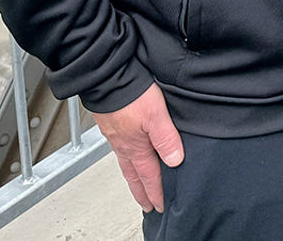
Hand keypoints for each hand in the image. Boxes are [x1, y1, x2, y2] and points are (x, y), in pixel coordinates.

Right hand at [90, 83, 184, 212]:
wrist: (107, 77)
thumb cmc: (130, 94)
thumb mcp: (156, 116)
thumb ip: (166, 139)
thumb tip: (175, 161)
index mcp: (136, 146)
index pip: (149, 175)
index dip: (156, 191)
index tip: (159, 205)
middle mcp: (124, 145)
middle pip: (134, 174)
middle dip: (142, 191)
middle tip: (147, 205)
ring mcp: (116, 136)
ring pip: (126, 163)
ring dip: (134, 177)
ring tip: (138, 186)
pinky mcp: (111, 125)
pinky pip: (120, 150)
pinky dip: (127, 159)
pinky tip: (129, 154)